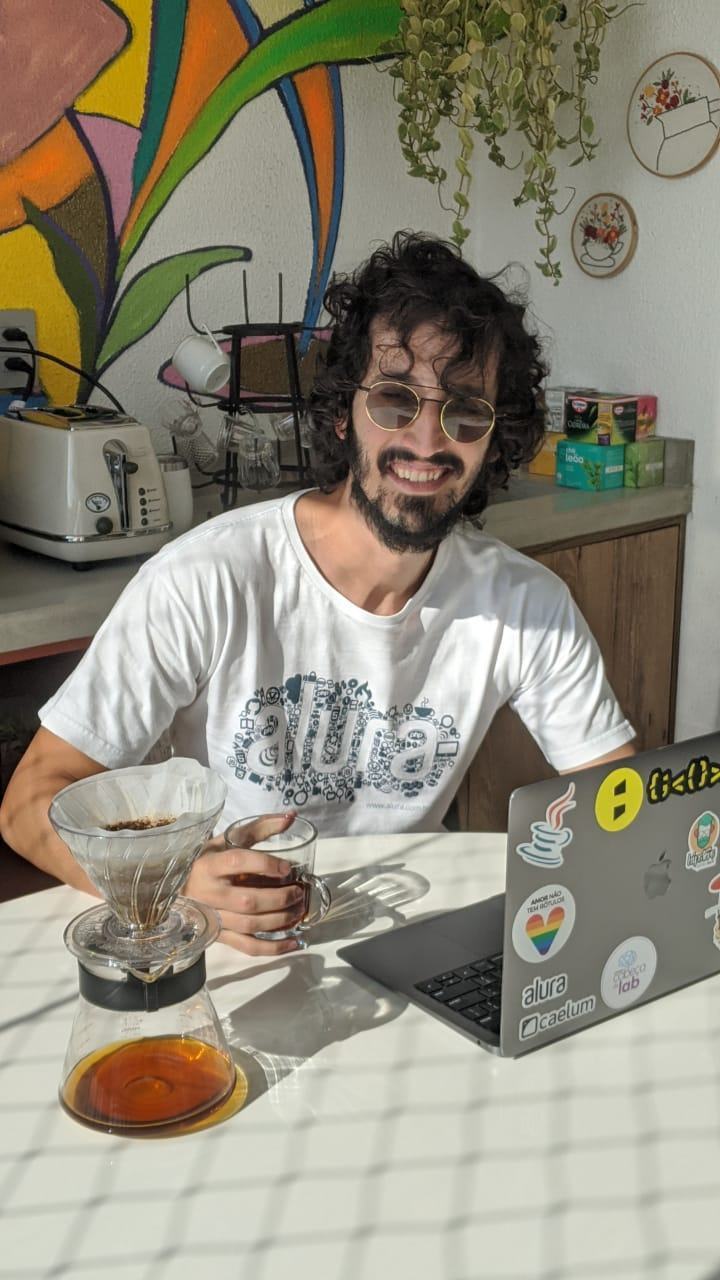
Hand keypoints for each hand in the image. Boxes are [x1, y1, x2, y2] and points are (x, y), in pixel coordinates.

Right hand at [185, 811, 305, 954]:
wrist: (179, 885)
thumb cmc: (208, 859)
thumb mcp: (228, 838)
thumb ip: (261, 827)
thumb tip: (292, 816)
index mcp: (209, 865)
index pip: (238, 862)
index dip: (265, 865)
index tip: (287, 867)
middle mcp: (209, 894)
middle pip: (248, 901)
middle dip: (280, 898)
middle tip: (299, 892)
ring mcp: (213, 918)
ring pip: (250, 925)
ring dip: (280, 920)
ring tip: (299, 911)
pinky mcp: (219, 936)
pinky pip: (247, 947)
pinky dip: (274, 948)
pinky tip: (295, 942)